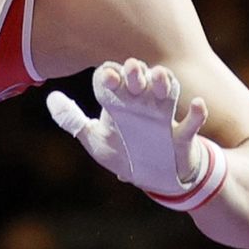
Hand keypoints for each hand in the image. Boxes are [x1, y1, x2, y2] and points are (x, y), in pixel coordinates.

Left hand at [46, 58, 207, 194]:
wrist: (155, 179)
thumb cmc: (125, 153)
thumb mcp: (95, 139)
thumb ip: (72, 119)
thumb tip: (50, 97)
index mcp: (120, 103)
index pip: (113, 78)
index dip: (109, 75)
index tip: (107, 79)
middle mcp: (142, 104)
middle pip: (140, 77)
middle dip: (136, 71)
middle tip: (131, 69)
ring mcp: (164, 118)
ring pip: (168, 91)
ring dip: (165, 82)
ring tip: (159, 76)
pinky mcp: (182, 138)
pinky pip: (193, 123)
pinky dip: (197, 113)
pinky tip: (196, 103)